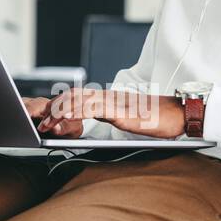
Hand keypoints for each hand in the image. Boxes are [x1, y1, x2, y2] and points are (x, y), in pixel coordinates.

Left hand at [32, 87, 185, 138]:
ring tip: (47, 124)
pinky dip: (75, 112)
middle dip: (53, 109)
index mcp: (109, 98)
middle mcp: (108, 96)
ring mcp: (113, 101)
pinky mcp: (119, 109)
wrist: (179, 114)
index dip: (60, 106)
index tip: (48, 119)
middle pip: (73, 95)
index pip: (78, 97)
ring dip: (59, 112)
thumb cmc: (158, 119)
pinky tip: (65, 119)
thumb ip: (113, 116)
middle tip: (41, 123)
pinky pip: (92, 107)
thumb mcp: (129, 118)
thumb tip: (102, 121)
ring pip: (78, 100)